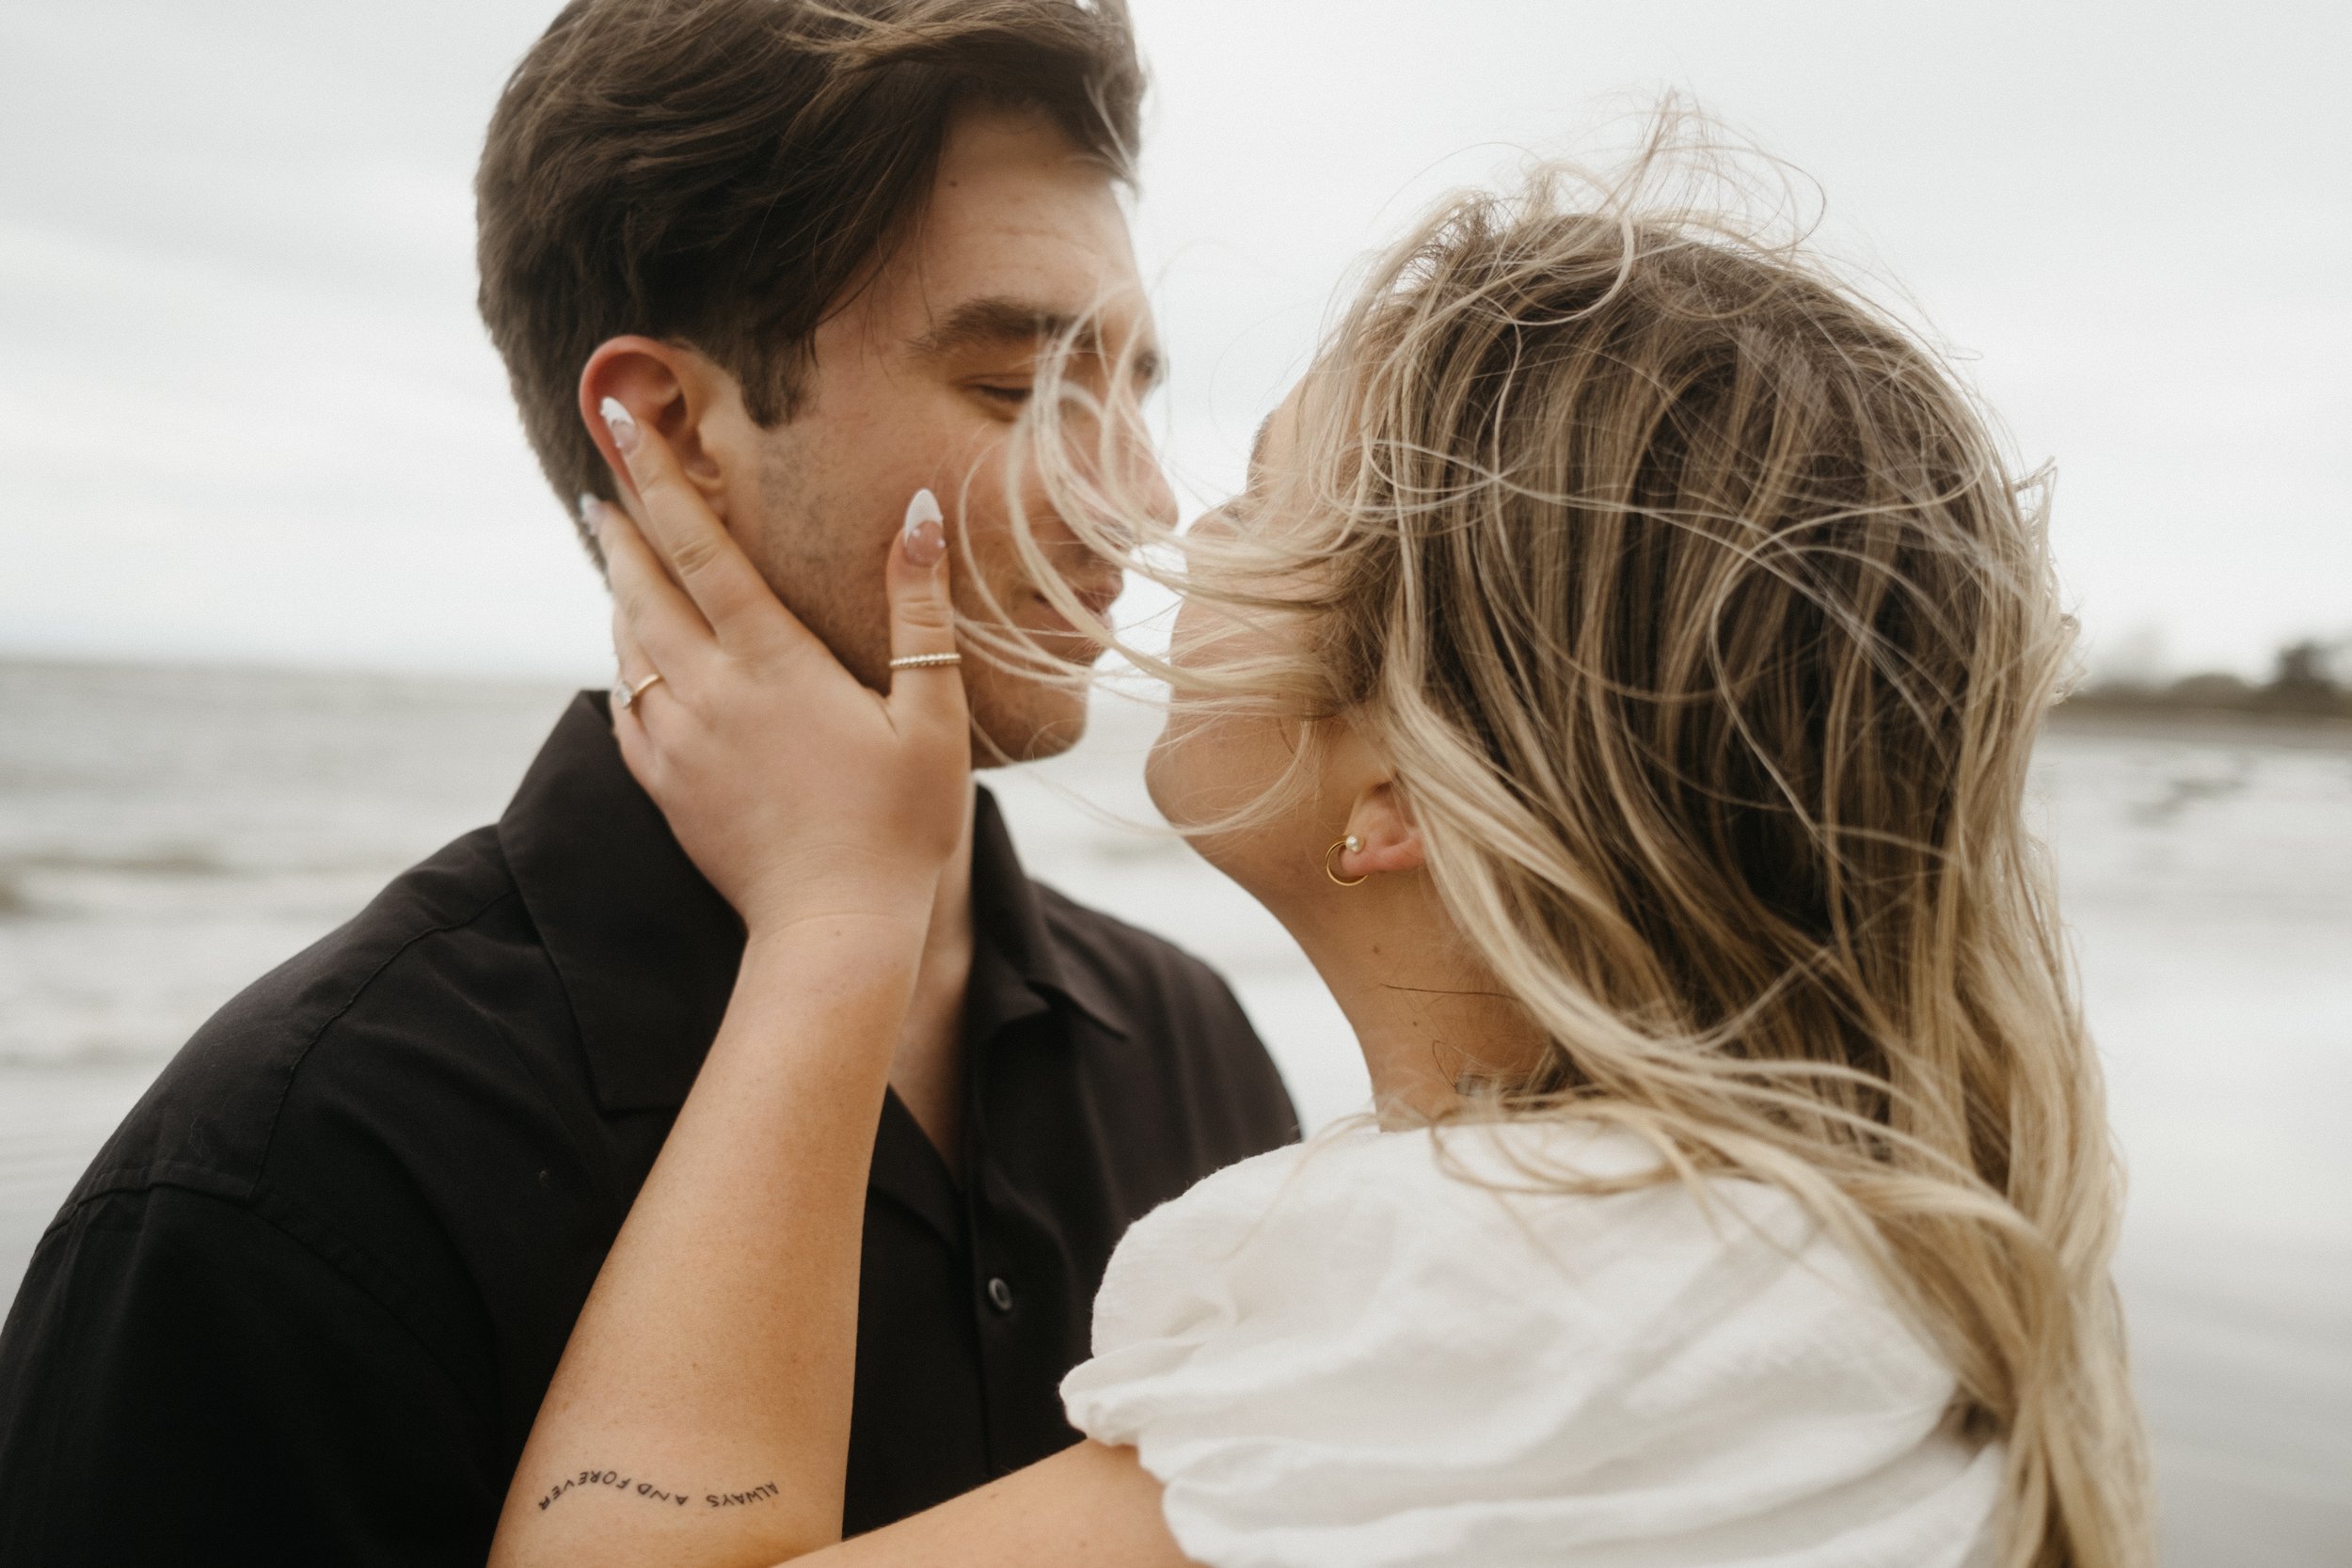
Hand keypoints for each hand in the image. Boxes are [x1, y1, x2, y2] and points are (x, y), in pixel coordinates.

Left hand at [589, 397, 970, 938]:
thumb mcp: (930, 713)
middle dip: (623, 525)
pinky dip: (622, 662)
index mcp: (773, 662)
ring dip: (619, 590)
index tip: (623, 422)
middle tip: (604, 476)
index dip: (660, 479)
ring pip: (627, 645)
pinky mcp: (667, 787)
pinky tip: (630, 654)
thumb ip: (918, 610)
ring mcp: (678, 742)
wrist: (834, 930)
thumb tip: (918, 516)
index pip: (700, 547)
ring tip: (618, 554)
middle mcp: (710, 692)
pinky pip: (625, 707)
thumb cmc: (898, 825)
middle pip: (644, 586)